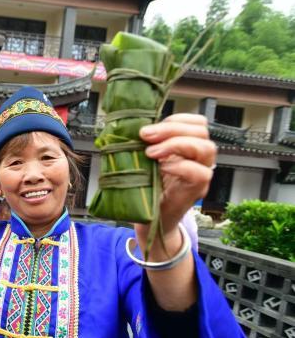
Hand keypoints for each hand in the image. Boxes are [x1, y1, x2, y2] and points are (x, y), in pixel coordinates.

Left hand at [138, 113, 215, 233]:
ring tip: (151, 153)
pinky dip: (179, 166)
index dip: (176, 120)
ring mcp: (202, 173)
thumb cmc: (147, 188)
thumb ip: (147, 143)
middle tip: (146, 136)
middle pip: (201, 131)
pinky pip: (200, 173)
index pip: (196, 122)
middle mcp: (200, 158)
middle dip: (171, 129)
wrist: (149, 218)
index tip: (149, 128)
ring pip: (206, 148)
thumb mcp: (146, 160)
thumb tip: (130, 127)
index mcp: (189, 146)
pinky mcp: (198, 190)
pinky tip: (161, 168)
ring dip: (175, 144)